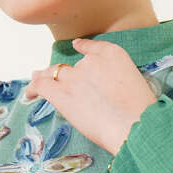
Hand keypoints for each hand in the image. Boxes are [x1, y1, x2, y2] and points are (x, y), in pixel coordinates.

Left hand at [26, 37, 157, 154]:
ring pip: (53, 73)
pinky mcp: (62, 94)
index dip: (82, 51)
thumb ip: (120, 80)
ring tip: (36, 80)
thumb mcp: (138, 85)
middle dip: (62, 70)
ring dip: (44, 77)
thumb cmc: (141, 113)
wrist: (134, 124)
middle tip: (52, 74)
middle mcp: (91, 61)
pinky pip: (42, 85)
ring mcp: (74, 76)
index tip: (78, 49)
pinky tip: (30, 92)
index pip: (91, 48)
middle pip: (71, 64)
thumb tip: (110, 90)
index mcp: (113, 54)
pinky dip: (34, 87)